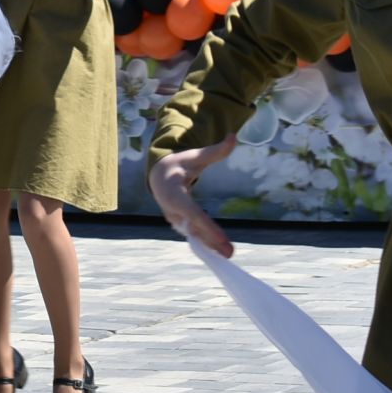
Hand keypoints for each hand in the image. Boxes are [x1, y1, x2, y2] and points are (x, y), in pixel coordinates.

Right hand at [147, 134, 238, 255]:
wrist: (158, 175)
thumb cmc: (179, 164)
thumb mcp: (195, 156)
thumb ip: (215, 150)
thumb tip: (233, 136)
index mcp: (174, 193)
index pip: (192, 212)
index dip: (207, 226)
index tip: (221, 239)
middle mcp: (172, 209)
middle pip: (193, 228)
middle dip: (211, 241)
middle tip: (230, 253)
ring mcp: (174, 218)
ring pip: (193, 234)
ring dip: (210, 245)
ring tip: (228, 255)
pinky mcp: (179, 224)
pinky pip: (193, 234)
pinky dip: (206, 243)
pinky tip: (220, 252)